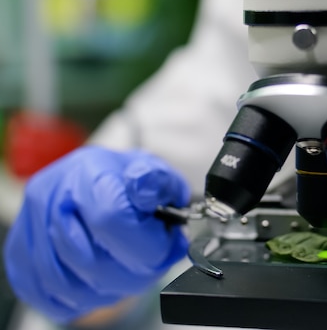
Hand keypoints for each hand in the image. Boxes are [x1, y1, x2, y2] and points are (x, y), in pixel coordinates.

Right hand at [2, 146, 189, 323]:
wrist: (100, 182)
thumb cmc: (130, 183)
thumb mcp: (156, 173)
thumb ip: (157, 184)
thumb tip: (145, 193)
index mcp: (88, 171)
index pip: (110, 218)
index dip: (145, 243)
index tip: (163, 244)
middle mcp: (51, 195)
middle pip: (91, 260)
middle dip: (133, 272)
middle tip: (149, 260)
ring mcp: (30, 226)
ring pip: (70, 285)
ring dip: (110, 288)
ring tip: (128, 268)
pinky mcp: (20, 255)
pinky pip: (51, 296)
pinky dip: (83, 298)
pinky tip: (102, 279)